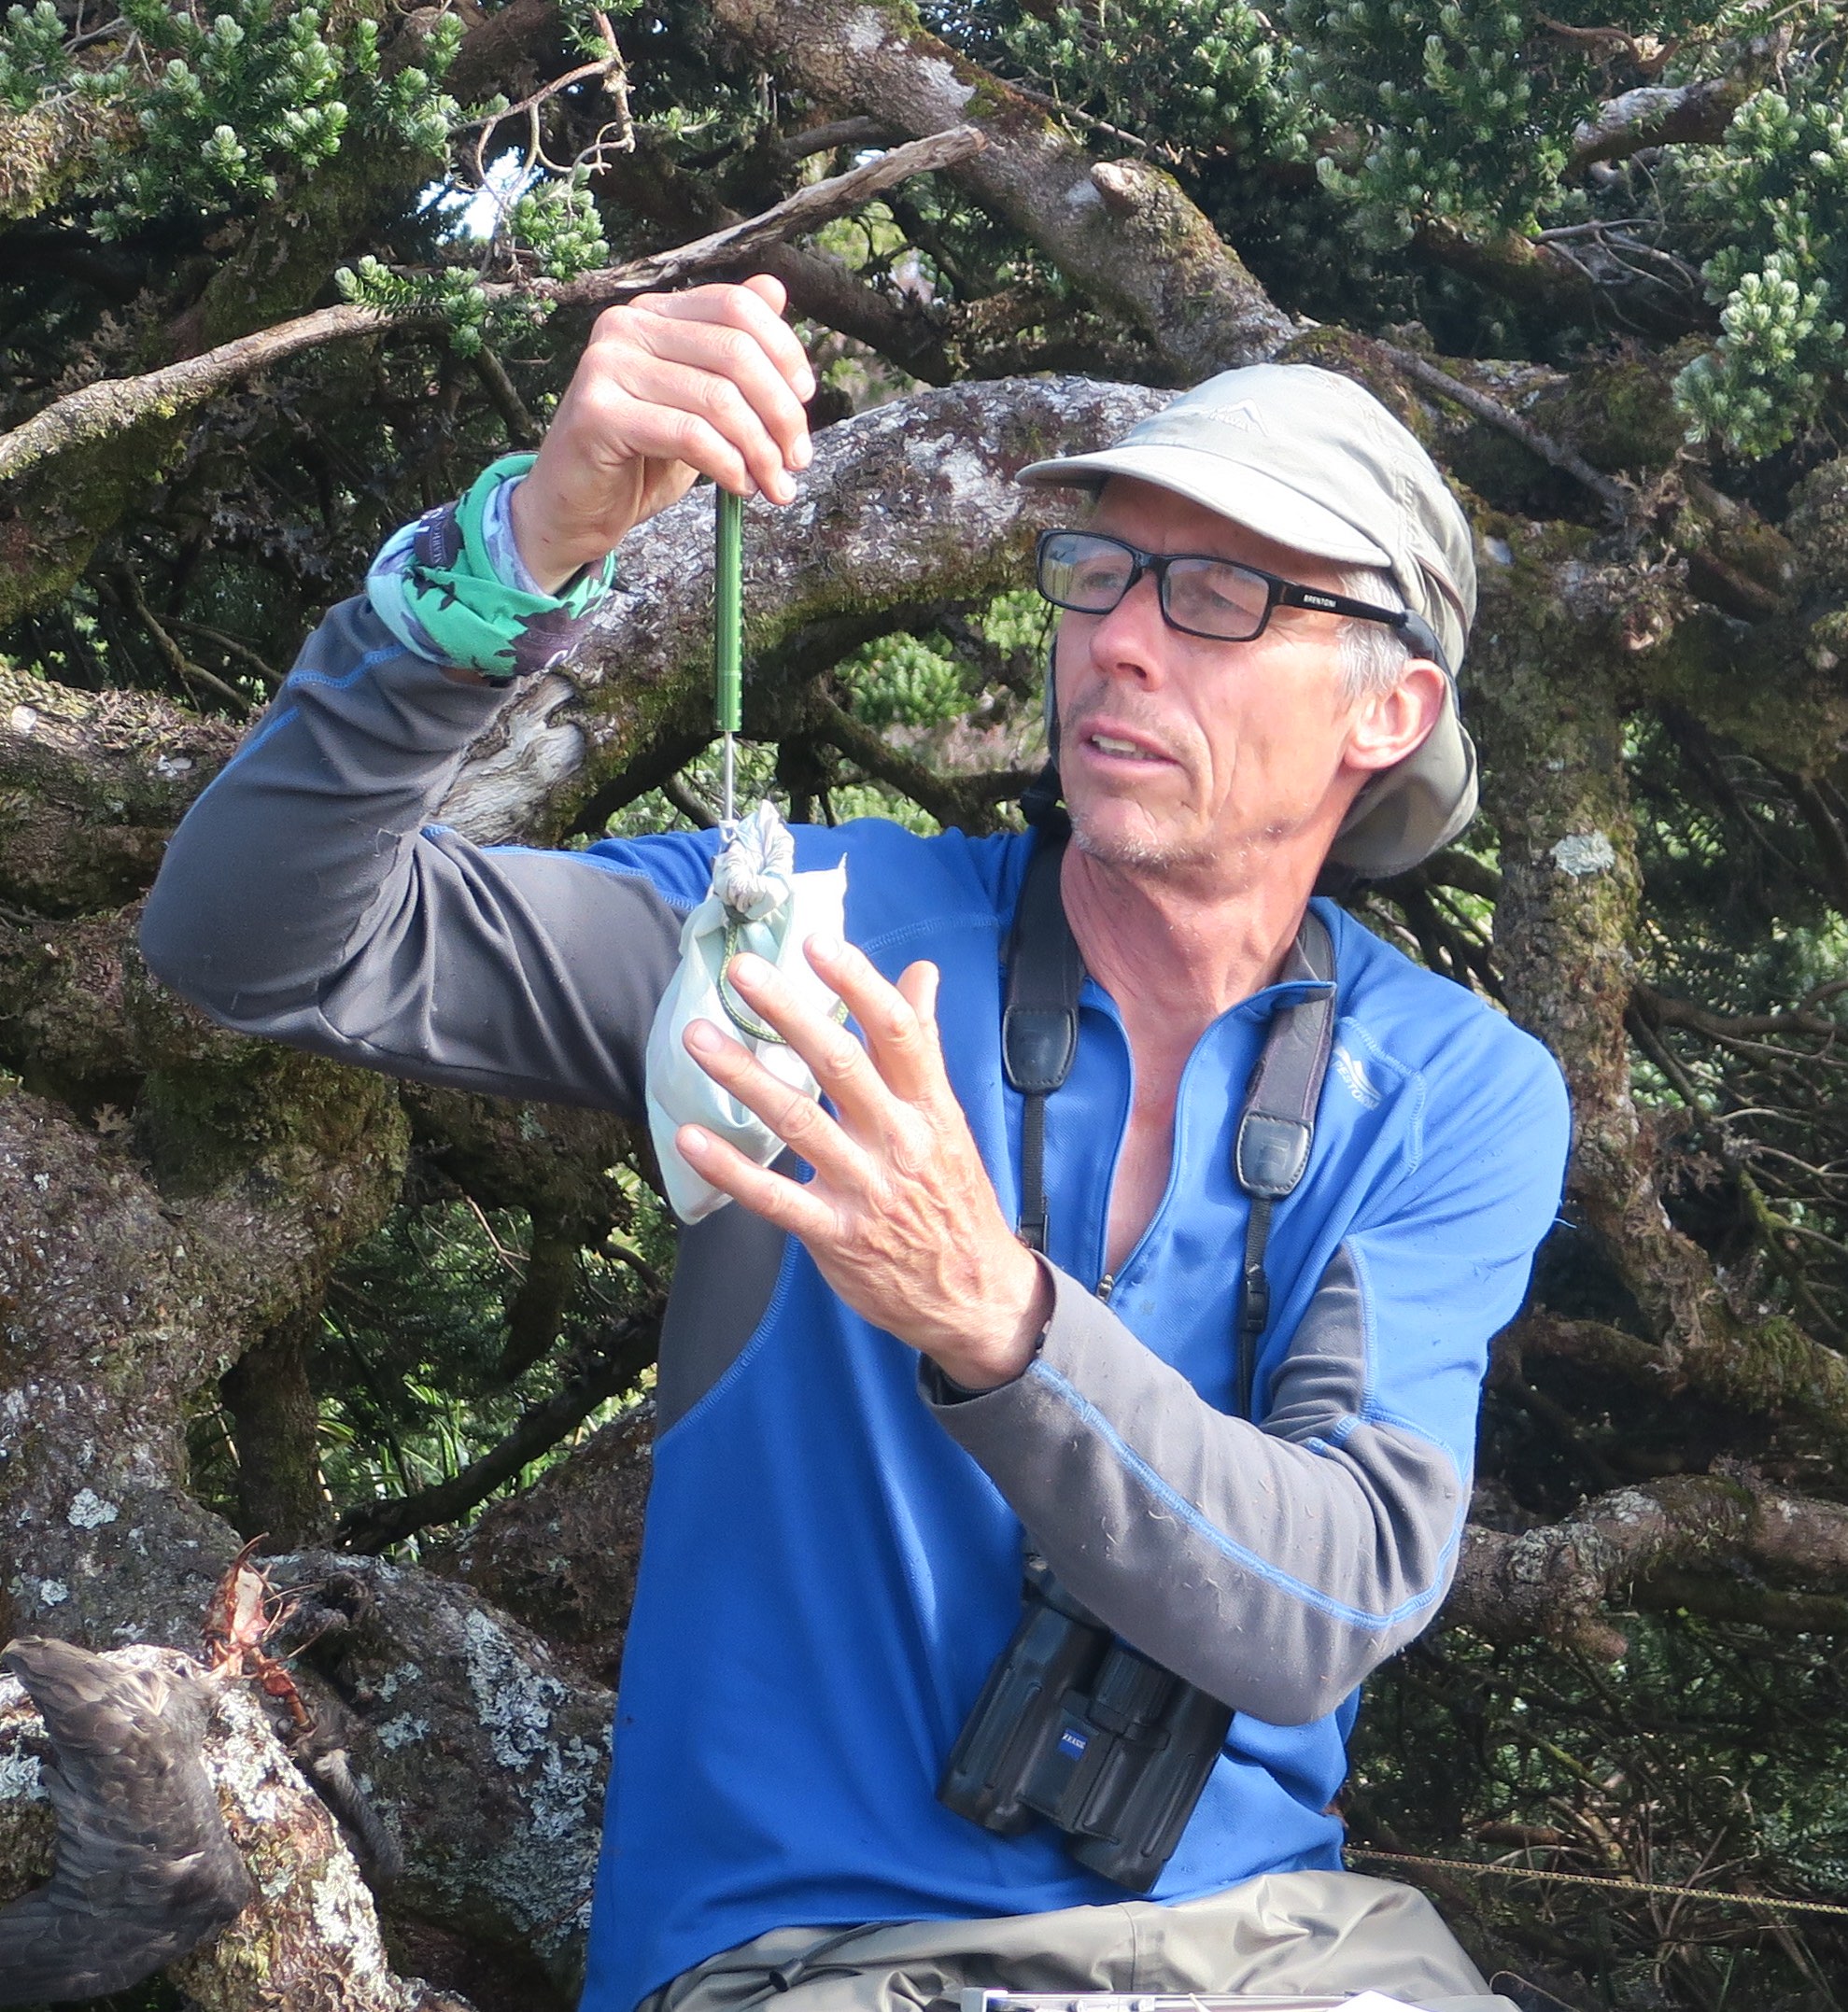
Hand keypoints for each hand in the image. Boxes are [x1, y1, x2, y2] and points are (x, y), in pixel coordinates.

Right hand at [509, 274, 814, 592]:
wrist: (576, 510)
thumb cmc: (640, 458)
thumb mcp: (698, 402)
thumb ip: (730, 352)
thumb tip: (776, 289)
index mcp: (654, 314)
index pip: (738, 306)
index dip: (785, 351)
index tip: (805, 399)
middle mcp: (625, 326)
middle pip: (736, 351)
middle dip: (782, 412)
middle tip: (798, 460)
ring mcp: (606, 366)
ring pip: (719, 399)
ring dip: (761, 450)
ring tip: (774, 485)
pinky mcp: (598, 413)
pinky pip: (689, 435)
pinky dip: (728, 465)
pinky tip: (739, 487)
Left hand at [677, 936, 1052, 1390]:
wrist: (975, 1295)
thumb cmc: (952, 1195)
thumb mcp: (948, 1118)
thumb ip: (923, 1046)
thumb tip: (920, 973)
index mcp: (930, 1105)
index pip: (897, 1032)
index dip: (857, 983)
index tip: (816, 943)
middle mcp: (899, 1140)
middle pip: (841, 1066)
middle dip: (789, 1014)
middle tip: (740, 973)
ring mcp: (865, 1189)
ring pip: (799, 1122)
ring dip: (744, 1077)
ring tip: (698, 1038)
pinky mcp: (835, 1236)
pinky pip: (775, 1198)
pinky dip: (731, 1169)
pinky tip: (690, 1138)